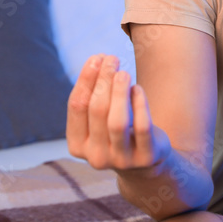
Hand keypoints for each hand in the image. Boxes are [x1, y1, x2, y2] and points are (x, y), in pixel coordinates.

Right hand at [67, 54, 171, 172]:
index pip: (77, 107)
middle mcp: (95, 157)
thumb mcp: (100, 119)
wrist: (144, 164)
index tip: (97, 57)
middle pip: (97, 110)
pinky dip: (139, 105)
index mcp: (77, 146)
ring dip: (119, 92)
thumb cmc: (117, 133)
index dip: (86, 79)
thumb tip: (99, 60)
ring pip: (117, 122)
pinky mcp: (146, 157)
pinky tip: (138, 89)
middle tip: (112, 59)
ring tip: (123, 72)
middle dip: (104, 80)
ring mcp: (121, 160)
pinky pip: (142, 127)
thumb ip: (94, 95)